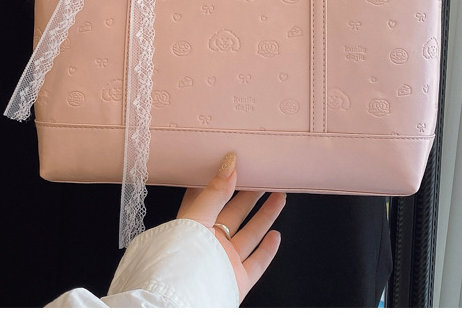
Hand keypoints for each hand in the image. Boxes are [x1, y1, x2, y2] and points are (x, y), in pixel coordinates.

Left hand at [176, 153, 285, 301]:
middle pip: (235, 213)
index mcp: (194, 224)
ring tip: (279, 195)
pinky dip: (268, 250)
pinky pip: (256, 263)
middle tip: (265, 175)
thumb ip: (215, 191)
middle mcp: (210, 242)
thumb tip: (230, 163)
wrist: (184, 298)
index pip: (210, 197)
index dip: (223, 181)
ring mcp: (225, 261)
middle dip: (250, 194)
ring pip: (250, 234)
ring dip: (265, 215)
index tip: (238, 164)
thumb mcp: (197, 215)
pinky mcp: (237, 280)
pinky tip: (276, 235)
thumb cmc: (183, 255)